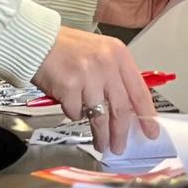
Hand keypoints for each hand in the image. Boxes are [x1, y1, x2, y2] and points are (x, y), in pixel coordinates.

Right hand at [33, 28, 158, 154]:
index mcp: (119, 55)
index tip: (151, 131)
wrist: (37, 40)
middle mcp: (107, 64)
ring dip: (101, 134)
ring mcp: (89, 75)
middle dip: (121, 132)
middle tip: (120, 146)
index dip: (146, 114)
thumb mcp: (100, 53)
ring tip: (101, 144)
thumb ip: (114, 77)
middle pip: (121, 107)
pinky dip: (73, 113)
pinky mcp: (70, 86)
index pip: (139, 90)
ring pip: (100, 115)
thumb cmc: (67, 48)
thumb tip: (126, 109)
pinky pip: (75, 112)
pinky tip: (69, 105)